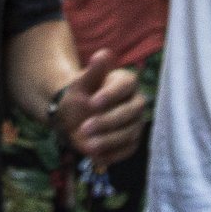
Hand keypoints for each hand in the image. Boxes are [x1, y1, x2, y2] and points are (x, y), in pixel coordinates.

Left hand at [54, 48, 147, 167]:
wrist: (74, 116)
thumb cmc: (79, 96)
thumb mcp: (81, 84)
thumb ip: (93, 71)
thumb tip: (103, 54)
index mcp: (126, 81)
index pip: (126, 85)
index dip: (110, 94)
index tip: (91, 102)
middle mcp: (136, 101)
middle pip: (130, 112)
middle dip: (107, 121)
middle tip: (84, 127)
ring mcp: (136, 122)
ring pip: (130, 132)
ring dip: (109, 140)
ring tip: (88, 145)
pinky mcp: (133, 141)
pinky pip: (128, 149)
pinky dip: (113, 154)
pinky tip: (96, 157)